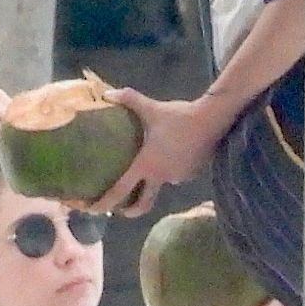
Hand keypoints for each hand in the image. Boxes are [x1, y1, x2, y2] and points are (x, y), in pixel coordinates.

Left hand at [91, 88, 233, 216]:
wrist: (213, 121)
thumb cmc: (179, 117)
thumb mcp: (151, 108)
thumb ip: (128, 100)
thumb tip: (106, 94)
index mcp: (146, 165)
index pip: (120, 190)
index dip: (104, 203)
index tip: (92, 211)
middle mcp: (160, 177)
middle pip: (142, 205)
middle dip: (128, 212)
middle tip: (119, 210)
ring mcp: (177, 178)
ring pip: (160, 185)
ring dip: (152, 182)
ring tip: (152, 165)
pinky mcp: (190, 174)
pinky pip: (175, 176)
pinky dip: (169, 171)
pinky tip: (173, 155)